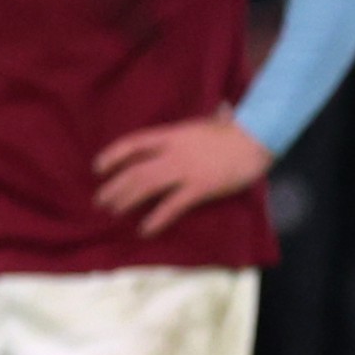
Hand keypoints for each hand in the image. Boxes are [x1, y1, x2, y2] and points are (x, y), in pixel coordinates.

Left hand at [93, 113, 272, 235]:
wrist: (257, 137)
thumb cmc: (233, 131)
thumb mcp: (201, 125)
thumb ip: (186, 132)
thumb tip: (180, 129)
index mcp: (171, 135)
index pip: (132, 143)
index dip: (112, 155)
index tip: (97, 167)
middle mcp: (172, 153)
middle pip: (134, 170)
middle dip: (114, 187)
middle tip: (100, 200)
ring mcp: (185, 170)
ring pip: (146, 186)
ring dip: (126, 200)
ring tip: (113, 212)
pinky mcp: (200, 187)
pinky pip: (172, 206)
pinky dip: (156, 219)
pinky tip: (145, 229)